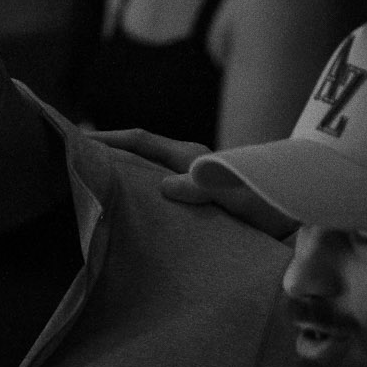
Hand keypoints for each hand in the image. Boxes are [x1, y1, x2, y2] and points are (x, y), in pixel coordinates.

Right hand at [89, 128, 297, 240]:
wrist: (302, 209)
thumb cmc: (270, 197)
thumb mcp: (237, 190)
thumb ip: (205, 186)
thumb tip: (165, 186)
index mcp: (188, 157)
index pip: (139, 140)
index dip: (107, 138)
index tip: (71, 138)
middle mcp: (185, 168)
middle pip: (135, 157)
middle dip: (103, 159)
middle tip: (65, 169)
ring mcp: (189, 186)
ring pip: (143, 181)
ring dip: (118, 186)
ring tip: (85, 201)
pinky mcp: (196, 206)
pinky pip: (157, 202)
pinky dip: (137, 207)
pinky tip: (124, 228)